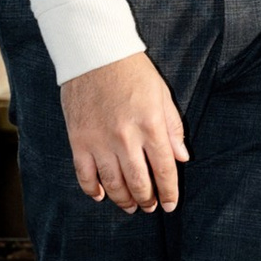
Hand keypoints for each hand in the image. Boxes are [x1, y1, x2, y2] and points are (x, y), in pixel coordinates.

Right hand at [60, 51, 188, 213]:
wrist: (94, 53)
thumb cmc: (132, 71)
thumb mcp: (162, 94)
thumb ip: (173, 127)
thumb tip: (182, 158)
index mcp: (151, 126)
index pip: (165, 169)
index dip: (169, 192)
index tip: (170, 205)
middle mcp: (126, 138)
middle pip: (139, 182)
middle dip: (148, 200)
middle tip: (150, 207)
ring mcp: (100, 142)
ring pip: (113, 184)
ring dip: (124, 200)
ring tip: (131, 206)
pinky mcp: (78, 141)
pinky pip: (85, 175)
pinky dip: (93, 190)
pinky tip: (101, 195)